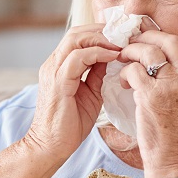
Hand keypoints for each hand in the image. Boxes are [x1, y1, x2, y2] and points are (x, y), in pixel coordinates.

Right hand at [25, 23, 119, 161]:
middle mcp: (53, 64)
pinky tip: (114, 56)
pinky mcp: (58, 82)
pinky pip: (78, 58)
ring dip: (102, 38)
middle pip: (77, 32)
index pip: (78, 37)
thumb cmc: (70, 124)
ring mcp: (53, 71)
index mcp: (59, 65)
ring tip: (122, 43)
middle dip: (102, 30)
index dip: (100, 33)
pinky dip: (98, 53)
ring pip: (75, 39)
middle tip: (125, 34)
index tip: (123, 36)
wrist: (52, 147)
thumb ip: (97, 73)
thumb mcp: (90, 93)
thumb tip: (111, 57)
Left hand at [118, 30, 177, 177]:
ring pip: (148, 52)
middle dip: (144, 35)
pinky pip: (134, 71)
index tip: (141, 34)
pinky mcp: (152, 97)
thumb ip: (170, 81)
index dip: (156, 34)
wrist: (171, 160)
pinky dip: (124, 72)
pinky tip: (121, 82)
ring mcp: (170, 87)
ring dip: (131, 52)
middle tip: (128, 39)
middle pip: (166, 40)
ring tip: (121, 59)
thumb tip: (149, 63)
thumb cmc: (171, 134)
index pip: (176, 45)